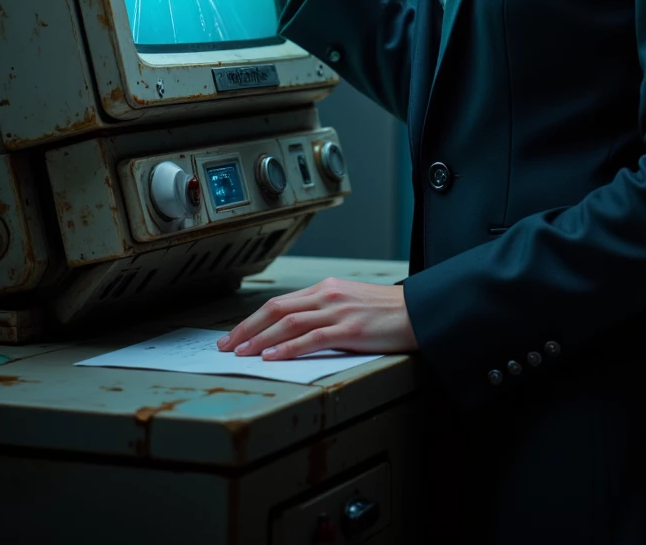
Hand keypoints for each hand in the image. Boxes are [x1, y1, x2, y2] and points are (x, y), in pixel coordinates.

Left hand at [216, 277, 417, 360]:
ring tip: (242, 353)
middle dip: (246, 328)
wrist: (419, 312)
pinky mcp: (350, 330)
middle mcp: (328, 295)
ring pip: (288, 323)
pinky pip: (311, 338)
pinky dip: (288, 348)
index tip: (234, 334)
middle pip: (276, 309)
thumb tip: (293, 332)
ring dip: (260, 339)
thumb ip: (323, 312)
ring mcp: (338, 311)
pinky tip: (273, 357)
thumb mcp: (350, 304)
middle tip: (226, 345)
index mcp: (326, 288)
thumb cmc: (387, 312)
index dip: (252, 319)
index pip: (279, 302)